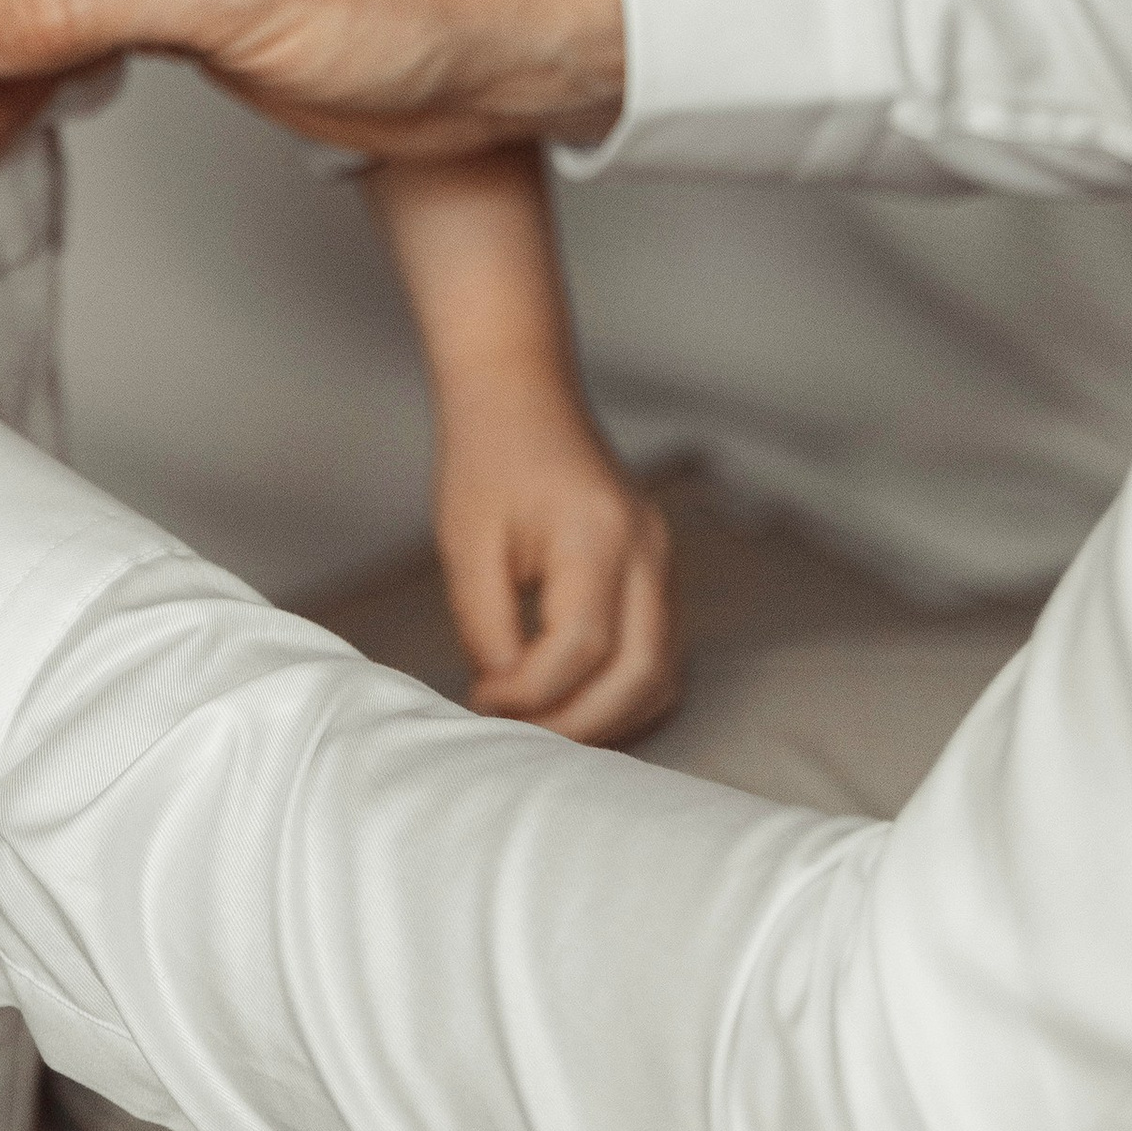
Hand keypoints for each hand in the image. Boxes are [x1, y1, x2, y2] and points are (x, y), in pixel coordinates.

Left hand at [431, 385, 679, 743]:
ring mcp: (663, 560)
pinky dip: (623, 692)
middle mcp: (647, 550)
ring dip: (607, 718)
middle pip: (641, 674)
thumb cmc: (486, 460)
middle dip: (579, 725)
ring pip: (662, 675)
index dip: (530, 693)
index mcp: (598, 534)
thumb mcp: (467, 544)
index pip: (581, 647)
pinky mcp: (659, 571)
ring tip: (541, 725)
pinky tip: (571, 699)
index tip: (480, 698)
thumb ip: (488, 629)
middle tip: (517, 736)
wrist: (521, 394)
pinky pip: (660, 654)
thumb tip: (508, 702)